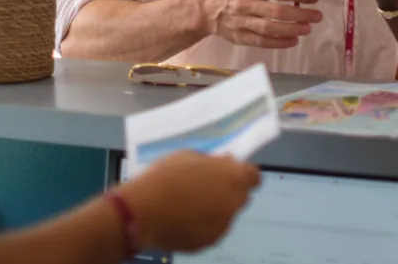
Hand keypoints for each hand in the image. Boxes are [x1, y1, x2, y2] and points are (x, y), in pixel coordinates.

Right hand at [118, 151, 260, 252]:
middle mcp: (233, 202)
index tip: (231, 173)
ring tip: (189, 203)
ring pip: (226, 214)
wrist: (143, 212)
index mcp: (233, 177)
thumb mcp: (189, 156)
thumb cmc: (165, 177)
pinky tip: (184, 217)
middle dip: (229, 191)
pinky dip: (203, 224)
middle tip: (207, 186)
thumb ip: (212, 162)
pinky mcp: (209, 241)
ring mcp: (223, 225)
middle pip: (241, 196)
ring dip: (215, 208)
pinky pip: (212, 229)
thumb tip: (224, 163)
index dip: (244, 174)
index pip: (254, 177)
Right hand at [200, 0, 322, 48]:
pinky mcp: (239, 37)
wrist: (207, 8)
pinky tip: (293, 41)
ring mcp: (241, 22)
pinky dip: (279, 43)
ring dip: (293, 30)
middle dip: (301, 15)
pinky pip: (262, 42)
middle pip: (277, 11)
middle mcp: (244, 3)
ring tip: (308, 29)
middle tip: (317, 16)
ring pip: (270, 29)